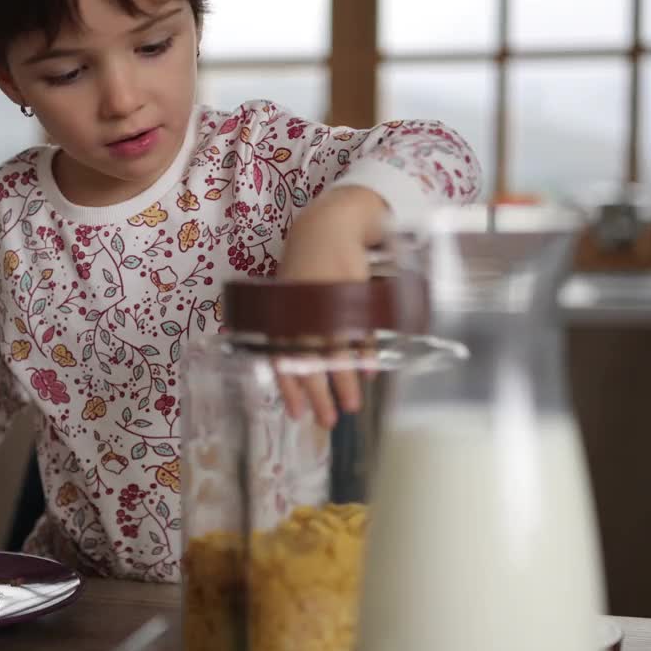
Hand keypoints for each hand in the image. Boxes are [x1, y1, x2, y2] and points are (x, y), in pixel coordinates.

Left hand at [276, 186, 388, 427]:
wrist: (326, 229)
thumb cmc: (306, 271)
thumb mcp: (289, 300)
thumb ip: (289, 332)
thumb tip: (292, 372)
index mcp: (282, 315)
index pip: (281, 358)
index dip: (289, 388)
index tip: (296, 414)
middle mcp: (302, 313)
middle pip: (309, 361)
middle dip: (319, 394)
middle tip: (327, 421)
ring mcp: (328, 305)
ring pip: (336, 351)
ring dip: (345, 381)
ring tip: (352, 406)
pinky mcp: (352, 294)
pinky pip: (359, 331)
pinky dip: (364, 354)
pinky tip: (369, 373)